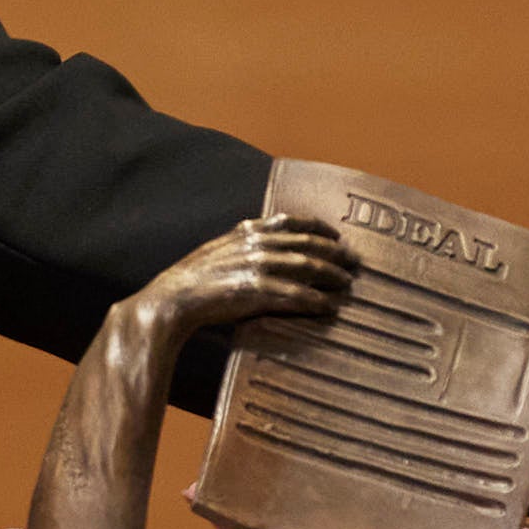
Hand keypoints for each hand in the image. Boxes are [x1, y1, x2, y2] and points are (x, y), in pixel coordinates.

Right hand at [127, 214, 351, 346]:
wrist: (173, 299)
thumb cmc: (194, 279)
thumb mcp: (220, 249)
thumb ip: (244, 243)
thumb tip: (266, 244)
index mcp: (247, 231)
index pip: (291, 221)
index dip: (318, 227)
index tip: (336, 235)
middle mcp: (256, 243)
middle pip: (307, 243)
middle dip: (335, 252)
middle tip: (355, 262)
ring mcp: (257, 266)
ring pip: (307, 267)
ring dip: (332, 275)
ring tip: (347, 283)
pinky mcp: (256, 291)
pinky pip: (295, 295)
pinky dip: (316, 300)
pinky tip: (329, 306)